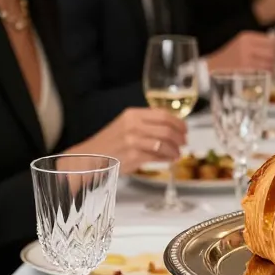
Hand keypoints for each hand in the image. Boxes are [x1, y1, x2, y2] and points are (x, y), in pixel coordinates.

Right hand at [65, 108, 186, 174]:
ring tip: (178, 153)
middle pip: (167, 129)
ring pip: (164, 143)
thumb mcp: (126, 125)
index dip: (178, 122)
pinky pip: (157, 156)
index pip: (163, 114)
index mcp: (133, 114)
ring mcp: (133, 141)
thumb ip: (146, 124)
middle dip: (180, 137)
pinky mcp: (134, 156)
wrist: (89, 158)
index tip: (185, 129)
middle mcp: (134, 125)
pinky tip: (170, 159)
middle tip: (184, 142)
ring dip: (175, 149)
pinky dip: (167, 158)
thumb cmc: (109, 143)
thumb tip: (172, 128)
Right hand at [206, 31, 274, 72]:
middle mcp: (247, 44)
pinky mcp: (244, 66)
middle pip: (273, 49)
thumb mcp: (243, 46)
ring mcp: (245, 55)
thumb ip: (258, 45)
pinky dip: (270, 71)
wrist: (212, 67)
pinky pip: (263, 68)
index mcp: (248, 37)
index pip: (272, 39)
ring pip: (269, 59)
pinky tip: (271, 73)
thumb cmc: (230, 58)